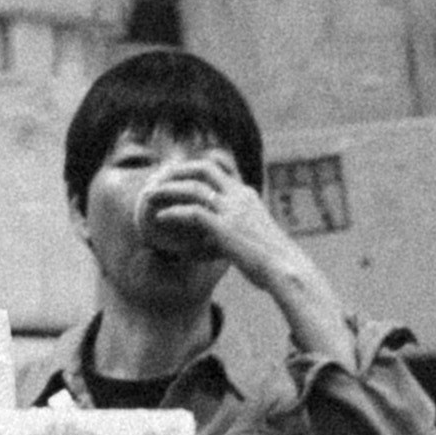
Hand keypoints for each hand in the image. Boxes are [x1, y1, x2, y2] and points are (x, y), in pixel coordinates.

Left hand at [165, 163, 333, 332]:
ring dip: (167, 188)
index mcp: (248, 195)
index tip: (179, 170)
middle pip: (204, 167)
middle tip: (159, 177)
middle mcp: (239, 196)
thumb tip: (214, 239)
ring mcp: (232, 210)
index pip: (221, 165)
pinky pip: (192, 212)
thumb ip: (234, 230)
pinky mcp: (224, 227)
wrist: (286, 270)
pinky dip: (173, 212)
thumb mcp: (255, 237)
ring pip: (193, 187)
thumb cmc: (274, 261)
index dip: (197, 164)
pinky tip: (159, 217)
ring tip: (149, 195)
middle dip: (178, 169)